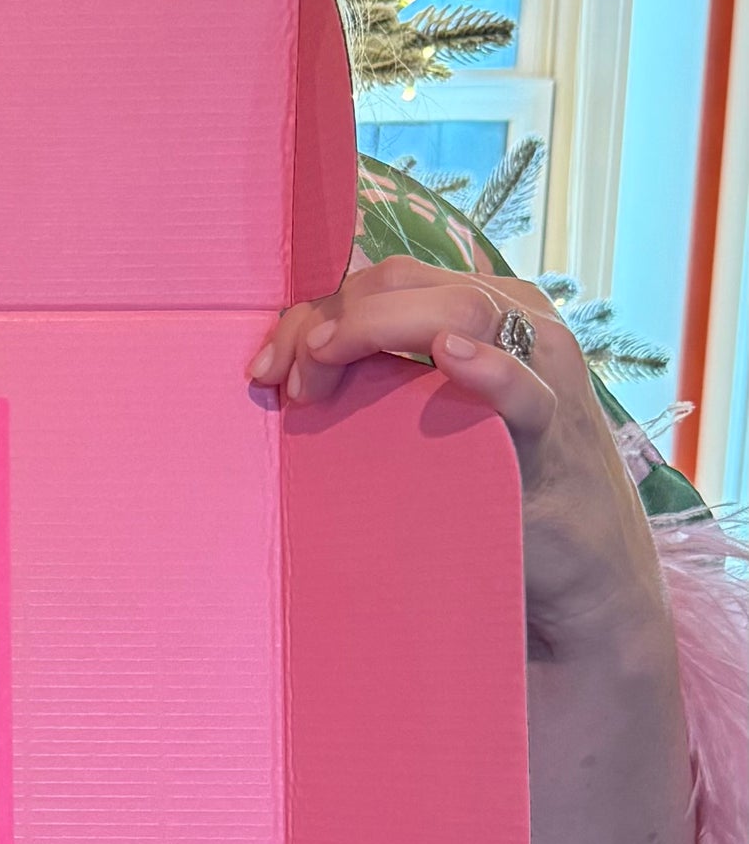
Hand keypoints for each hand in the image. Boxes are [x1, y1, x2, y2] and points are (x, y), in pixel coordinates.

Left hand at [247, 258, 662, 656]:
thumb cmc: (492, 481)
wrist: (578, 564)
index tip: (265, 368)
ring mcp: (544, 368)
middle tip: (285, 383)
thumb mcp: (430, 413)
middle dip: (328, 321)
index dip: (314, 310)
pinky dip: (487, 369)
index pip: (381, 279)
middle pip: (403, 282)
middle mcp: (516, 317)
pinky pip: (524, 390)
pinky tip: (450, 355)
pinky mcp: (557, 430)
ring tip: (322, 364)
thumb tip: (294, 363)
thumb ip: (383, 376)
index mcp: (482, 303)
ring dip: (373, 329)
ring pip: (457, 309)